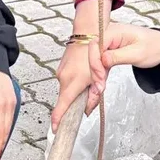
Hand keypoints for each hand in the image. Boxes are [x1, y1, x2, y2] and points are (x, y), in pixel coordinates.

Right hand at [50, 0, 108, 132]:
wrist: (90, 30)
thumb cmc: (99, 50)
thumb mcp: (104, 73)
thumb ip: (96, 93)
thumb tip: (88, 109)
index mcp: (74, 80)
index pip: (62, 104)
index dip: (58, 119)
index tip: (56, 129)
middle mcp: (64, 77)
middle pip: (68, 99)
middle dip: (79, 102)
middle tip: (95, 92)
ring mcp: (61, 72)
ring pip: (69, 90)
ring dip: (79, 91)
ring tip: (94, 79)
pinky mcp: (62, 68)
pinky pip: (69, 82)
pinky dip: (77, 83)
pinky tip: (87, 74)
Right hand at [87, 22, 159, 110]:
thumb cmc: (154, 46)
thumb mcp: (137, 53)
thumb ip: (118, 56)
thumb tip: (102, 60)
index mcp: (115, 32)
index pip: (96, 45)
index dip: (95, 61)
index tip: (100, 76)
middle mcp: (109, 36)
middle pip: (93, 53)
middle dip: (94, 70)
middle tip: (99, 87)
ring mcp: (109, 44)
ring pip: (96, 60)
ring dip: (96, 75)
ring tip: (98, 90)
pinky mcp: (110, 52)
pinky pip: (101, 63)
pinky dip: (100, 74)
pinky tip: (99, 85)